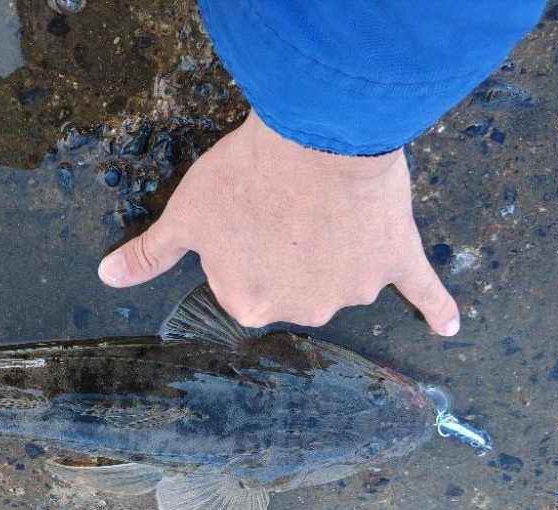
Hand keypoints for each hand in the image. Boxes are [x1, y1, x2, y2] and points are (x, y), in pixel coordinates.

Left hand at [98, 111, 459, 334]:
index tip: (249, 221)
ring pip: (341, 276)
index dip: (245, 250)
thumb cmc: (244, 177)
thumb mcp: (184, 215)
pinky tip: (449, 324)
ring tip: (323, 204)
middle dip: (288, 253)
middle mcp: (301, 310)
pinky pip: (420, 291)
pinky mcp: (393, 263)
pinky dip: (436, 306)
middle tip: (284, 209)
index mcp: (250, 304)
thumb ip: (147, 254)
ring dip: (334, 249)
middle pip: (293, 286)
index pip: (244, 287)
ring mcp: (352, 290)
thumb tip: (107, 278)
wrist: (315, 138)